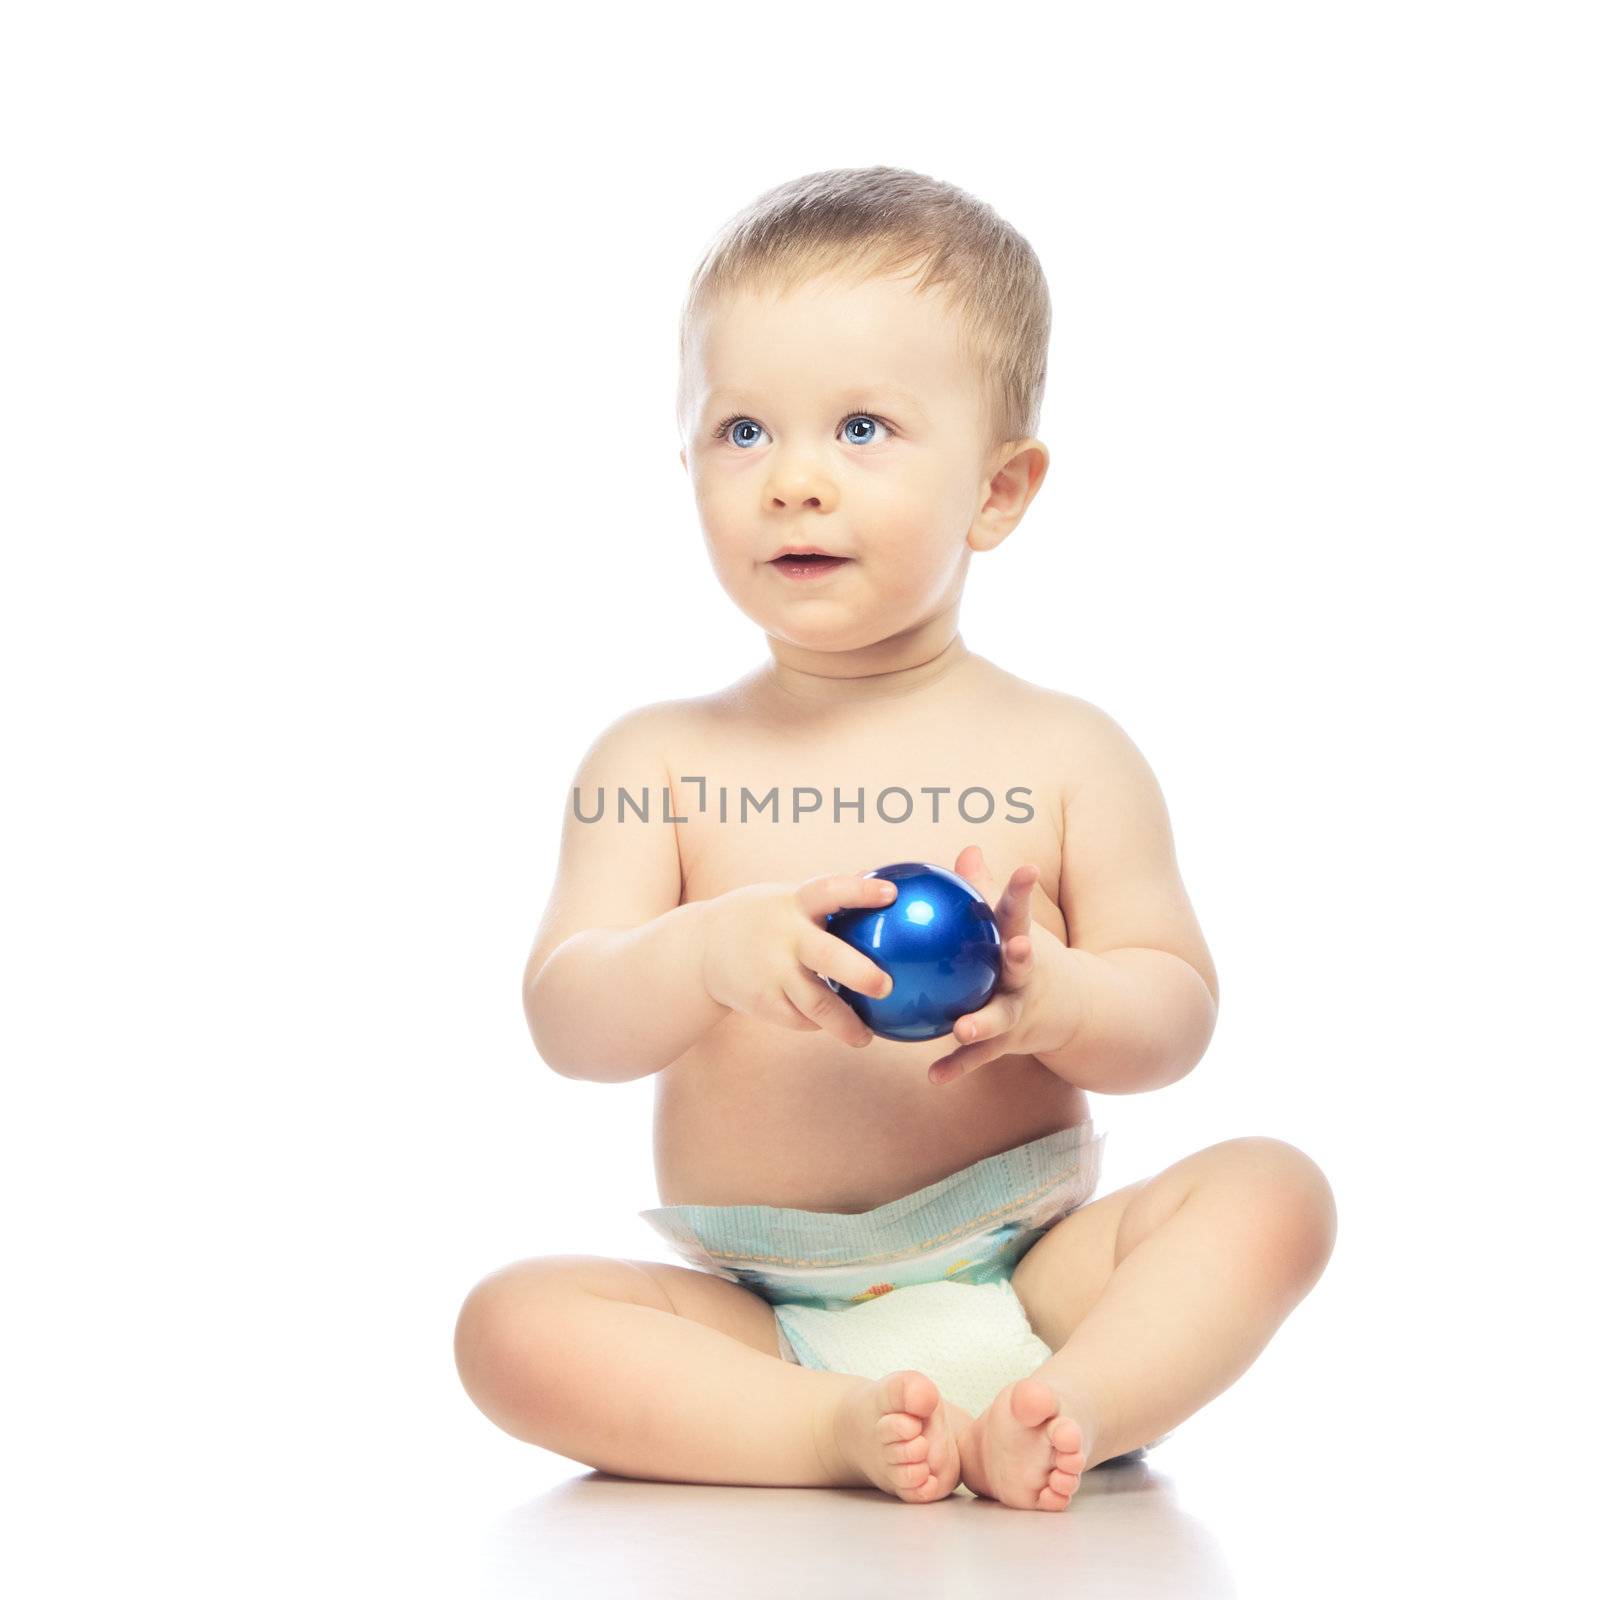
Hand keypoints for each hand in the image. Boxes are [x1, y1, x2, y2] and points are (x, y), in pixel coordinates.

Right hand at [700, 872, 899, 1048]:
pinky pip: (801, 1019)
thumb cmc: (762, 918)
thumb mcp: (787, 898)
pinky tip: (835, 1025)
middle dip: (860, 974)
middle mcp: (784, 937)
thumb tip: (885, 884)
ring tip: (866, 1036)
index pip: (830, 891)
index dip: (860, 892)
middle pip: (828, 957)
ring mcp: (772, 973)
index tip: (891, 894)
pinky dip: (820, 1024)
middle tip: (886, 986)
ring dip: (846, 1023)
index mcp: (794, 904)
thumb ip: (829, 899)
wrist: (700, 950)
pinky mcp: (764, 1002)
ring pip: (816, 1004)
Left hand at [928, 845, 1081, 1083]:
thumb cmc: (1031, 957)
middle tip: (1020, 948)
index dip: (1024, 889)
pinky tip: (933, 1077)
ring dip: (982, 1024)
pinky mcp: (1009, 1042)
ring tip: (963, 1028)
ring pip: (1000, 1019)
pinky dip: (957, 1066)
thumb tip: (967, 849)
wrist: (1076, 1012)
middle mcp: (1024, 978)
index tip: (1028, 868)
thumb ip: (986, 891)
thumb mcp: (1017, 926)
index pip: (1022, 911)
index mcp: (1022, 944)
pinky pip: (978, 1057)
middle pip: (1023, 966)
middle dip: (1022, 957)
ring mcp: (1018, 1012)